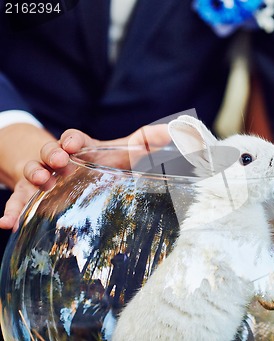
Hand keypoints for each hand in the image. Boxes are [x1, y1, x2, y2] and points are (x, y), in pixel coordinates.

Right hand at [0, 125, 169, 230]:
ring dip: (34, 174)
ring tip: (39, 182)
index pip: (73, 139)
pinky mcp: (33, 197)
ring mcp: (44, 178)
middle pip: (50, 152)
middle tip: (58, 160)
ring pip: (32, 172)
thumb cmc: (103, 162)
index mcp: (80, 148)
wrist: (75, 173)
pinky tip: (6, 223)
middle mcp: (59, 160)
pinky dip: (12, 211)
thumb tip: (169, 132)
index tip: (72, 144)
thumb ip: (145, 143)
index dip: (72, 140)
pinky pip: (20, 203)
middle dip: (51, 154)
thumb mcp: (123, 153)